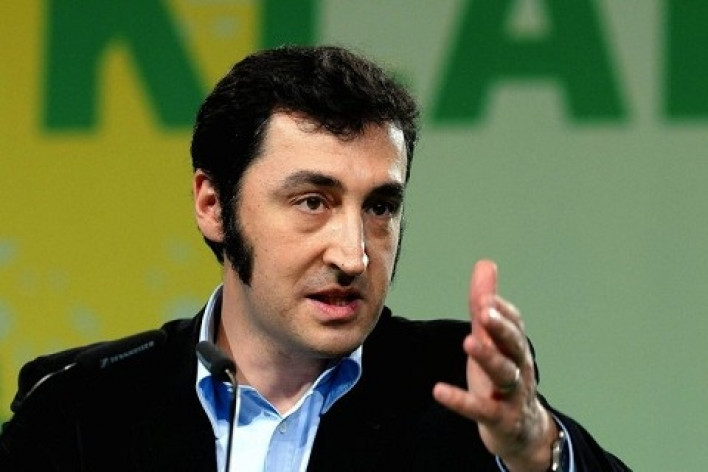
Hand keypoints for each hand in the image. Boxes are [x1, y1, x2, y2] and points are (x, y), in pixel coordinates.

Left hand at [432, 260, 556, 470]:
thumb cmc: (503, 378)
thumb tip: (485, 263)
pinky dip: (461, 401)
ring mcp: (512, 395)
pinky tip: (439, 390)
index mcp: (516, 347)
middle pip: (514, 345)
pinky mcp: (500, 419)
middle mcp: (519, 367)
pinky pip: (481, 410)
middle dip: (501, 328)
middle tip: (484, 311)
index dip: (502, 311)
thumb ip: (485, 304)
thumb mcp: (492, 339)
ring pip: (505, 374)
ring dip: (488, 357)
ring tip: (469, 342)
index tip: (486, 296)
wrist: (523, 430)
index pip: (514, 324)